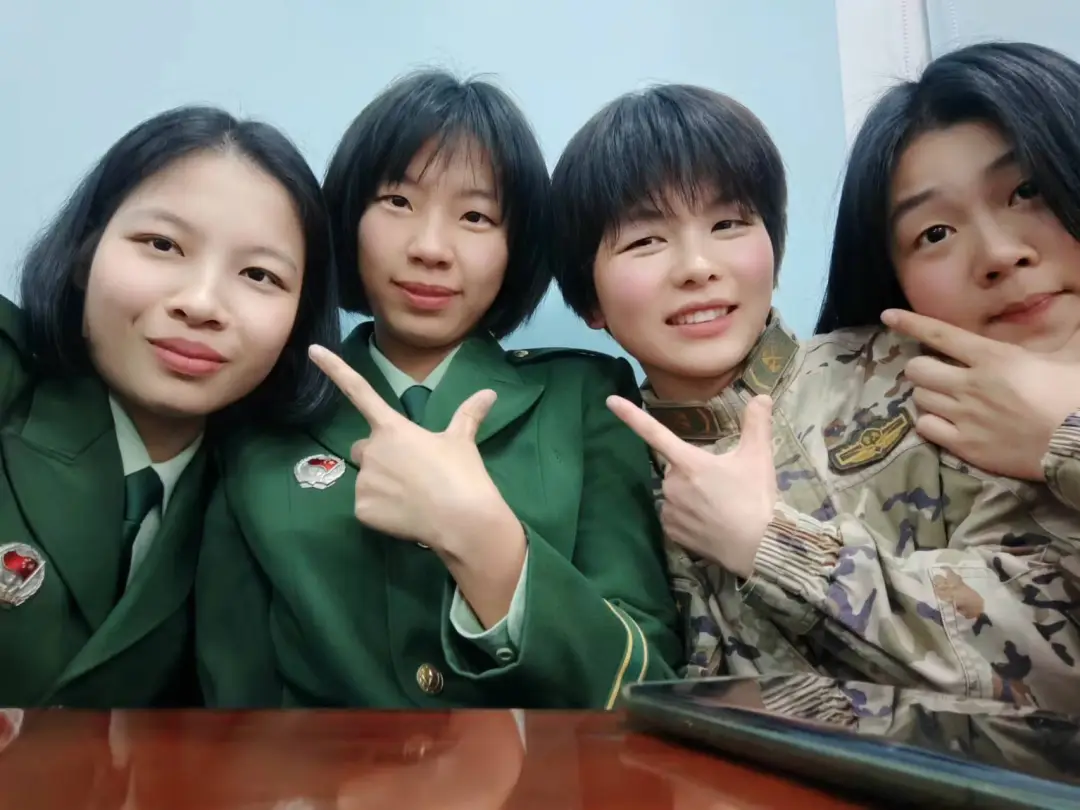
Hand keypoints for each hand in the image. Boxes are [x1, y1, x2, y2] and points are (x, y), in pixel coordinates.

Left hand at [309, 345, 513, 553]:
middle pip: (365, 449)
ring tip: (413, 497)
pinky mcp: (362, 509)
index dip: (335, 369)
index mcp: (393, 428)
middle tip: (410, 472)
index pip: (359, 391)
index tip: (313, 350)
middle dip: (380, 457)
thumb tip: (490, 393)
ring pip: (367, 480)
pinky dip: (382, 512)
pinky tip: (406, 515)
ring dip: (383, 486)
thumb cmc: (462, 474)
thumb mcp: (462, 441)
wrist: (462, 520)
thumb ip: (468, 415)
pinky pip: (366, 507)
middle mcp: (372, 449)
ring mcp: (364, 481)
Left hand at [606, 395, 775, 578]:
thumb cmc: (755, 499)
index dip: (631, 415)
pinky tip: (709, 523)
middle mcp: (672, 484)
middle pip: (677, 469)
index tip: (610, 401)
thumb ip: (756, 424)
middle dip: (695, 473)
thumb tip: (761, 397)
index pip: (655, 432)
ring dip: (691, 496)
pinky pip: (674, 517)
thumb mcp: (759, 458)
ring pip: (676, 494)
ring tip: (720, 508)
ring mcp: (669, 509)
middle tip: (724, 485)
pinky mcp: (671, 532)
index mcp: (688, 462)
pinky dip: (687, 517)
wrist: (758, 549)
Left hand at [882, 310, 1079, 480]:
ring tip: (943, 399)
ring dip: (927, 395)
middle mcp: (970, 384)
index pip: (940, 334)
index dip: (910, 323)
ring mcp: (964, 416)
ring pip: (919, 397)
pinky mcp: (964, 445)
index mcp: (993, 358)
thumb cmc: (1075, 397)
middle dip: (922, 369)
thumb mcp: (1059, 360)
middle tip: (936, 375)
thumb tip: (1038, 333)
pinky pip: (924, 427)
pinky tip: (943, 423)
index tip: (888, 316)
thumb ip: (1031, 349)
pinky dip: (929, 423)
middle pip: (917, 369)